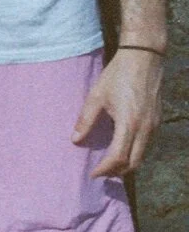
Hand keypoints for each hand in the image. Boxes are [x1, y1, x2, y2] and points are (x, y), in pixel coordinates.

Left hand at [74, 47, 163, 175]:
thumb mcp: (97, 96)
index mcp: (129, 124)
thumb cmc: (118, 74)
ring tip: (110, 163)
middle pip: (134, 163)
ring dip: (127, 163)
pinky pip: (147, 145)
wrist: (144, 57)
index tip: (93, 174)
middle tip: (101, 173)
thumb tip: (75, 139)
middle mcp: (145, 128)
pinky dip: (135, 152)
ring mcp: (154, 125)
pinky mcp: (157, 120)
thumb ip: (85, 119)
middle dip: (117, 172)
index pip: (118, 158)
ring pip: (142, 155)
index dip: (105, 169)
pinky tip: (122, 148)